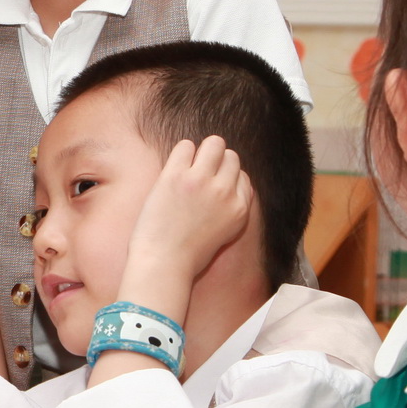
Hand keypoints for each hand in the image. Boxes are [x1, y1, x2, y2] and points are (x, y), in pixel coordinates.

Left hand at [123, 137, 254, 302]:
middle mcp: (226, 192)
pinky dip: (180, 153)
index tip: (210, 189)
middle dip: (215, 162)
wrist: (163, 263)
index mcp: (240, 208)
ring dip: (201, 151)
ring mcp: (201, 182)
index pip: (242, 176)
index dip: (225, 179)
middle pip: (231, 157)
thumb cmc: (188, 253)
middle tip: (197, 176)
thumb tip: (231, 182)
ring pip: (213, 144)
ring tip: (187, 167)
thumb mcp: (224, 232)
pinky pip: (185, 146)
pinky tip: (173, 169)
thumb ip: (231, 207)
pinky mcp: (176, 176)